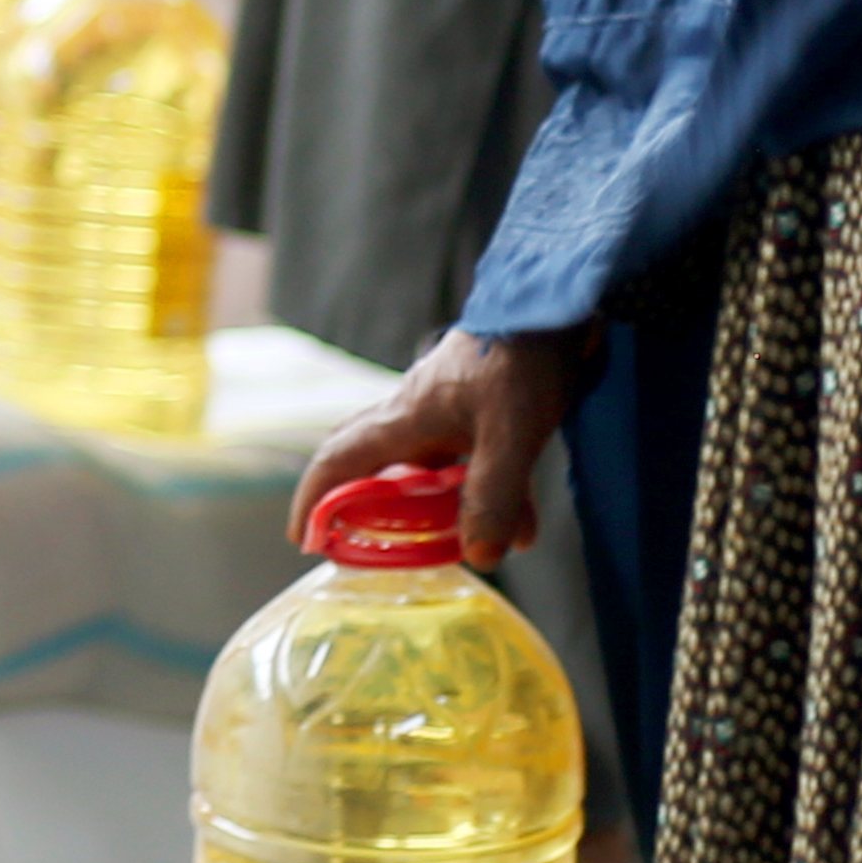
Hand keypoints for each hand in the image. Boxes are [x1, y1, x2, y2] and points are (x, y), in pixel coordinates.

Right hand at [291, 321, 602, 569]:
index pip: (339, 460)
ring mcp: (448, 407)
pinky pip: (468, 461)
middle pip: (367, 460)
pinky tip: (520, 524)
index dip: (315, 500)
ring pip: (425, 467)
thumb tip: (479, 557)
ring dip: (433, 508)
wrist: (556, 305)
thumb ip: (494, 496)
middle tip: (359, 541)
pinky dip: (483, 493)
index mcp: (405, 417)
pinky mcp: (481, 405)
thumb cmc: (522, 360)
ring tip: (455, 545)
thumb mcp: (511, 435)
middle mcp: (416, 413)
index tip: (306, 539)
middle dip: (357, 503)